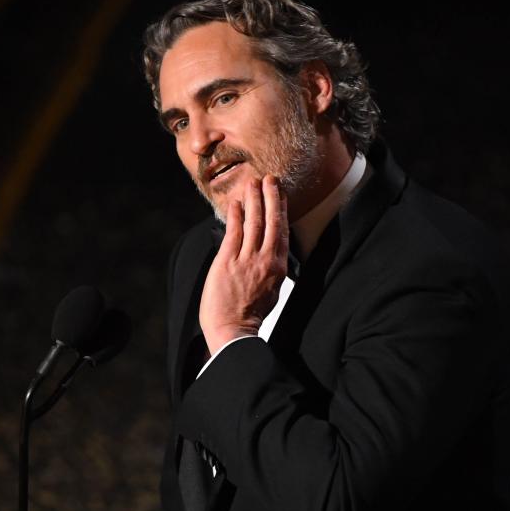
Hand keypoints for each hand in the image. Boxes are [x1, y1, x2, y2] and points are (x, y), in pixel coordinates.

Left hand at [199, 175, 288, 354]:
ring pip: (253, 222)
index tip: (281, 194)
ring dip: (253, 200)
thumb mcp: (271, 290)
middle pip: (271, 221)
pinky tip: (235, 203)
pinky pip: (233, 233)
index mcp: (278, 267)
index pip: (282, 231)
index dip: (281, 209)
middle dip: (271, 197)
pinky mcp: (227, 262)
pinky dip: (235, 216)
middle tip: (270, 178)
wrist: (233, 331)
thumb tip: (270, 255)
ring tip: (252, 183)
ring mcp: (246, 260)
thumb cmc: (250, 315)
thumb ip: (272, 269)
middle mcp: (265, 260)